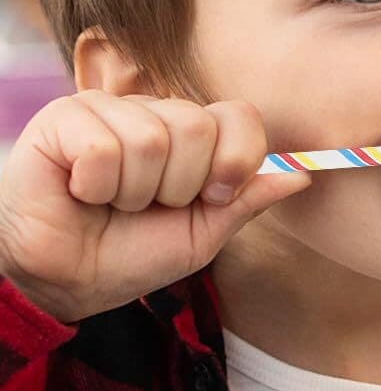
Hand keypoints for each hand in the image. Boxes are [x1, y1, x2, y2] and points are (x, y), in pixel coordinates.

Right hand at [0, 92, 309, 322]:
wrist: (66, 280)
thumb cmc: (130, 254)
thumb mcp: (204, 233)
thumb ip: (249, 200)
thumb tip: (305, 174)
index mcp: (194, 136)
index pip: (239, 115)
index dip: (235, 161)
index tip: (214, 198)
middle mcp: (155, 114)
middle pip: (198, 127)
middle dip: (180, 186)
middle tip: (150, 206)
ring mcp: (109, 109)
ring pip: (152, 140)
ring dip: (135, 192)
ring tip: (112, 202)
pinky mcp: (65, 117)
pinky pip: (104, 146)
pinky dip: (96, 185)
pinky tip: (81, 192)